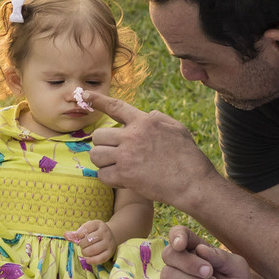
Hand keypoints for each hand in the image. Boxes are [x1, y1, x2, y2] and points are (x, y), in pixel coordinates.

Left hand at [65, 220, 116, 264]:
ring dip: (86, 252)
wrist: (111, 236)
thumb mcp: (86, 229)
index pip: (88, 227)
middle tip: (82, 245)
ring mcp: (109, 242)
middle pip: (89, 239)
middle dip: (82, 244)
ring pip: (94, 249)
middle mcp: (105, 232)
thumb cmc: (94, 232)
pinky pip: (101, 258)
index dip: (79, 233)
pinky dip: (93, 260)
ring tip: (85, 251)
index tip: (78, 236)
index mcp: (98, 224)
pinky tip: (88, 260)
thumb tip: (65, 235)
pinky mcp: (110, 252)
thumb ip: (75, 233)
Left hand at [83, 91, 219, 207]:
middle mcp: (132, 136)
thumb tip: (148, 113)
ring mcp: (127, 156)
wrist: (193, 182)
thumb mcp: (176, 128)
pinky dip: (110, 179)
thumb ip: (158, 118)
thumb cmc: (188, 157)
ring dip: (104, 162)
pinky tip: (124, 180)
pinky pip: (103, 175)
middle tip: (116, 154)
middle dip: (104, 145)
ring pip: (96, 155)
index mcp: (144, 121)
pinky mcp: (125, 175)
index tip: (84, 95)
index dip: (97, 100)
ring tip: (118, 166)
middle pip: (98, 135)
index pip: (115, 106)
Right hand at [160, 225, 252, 278]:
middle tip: (209, 272)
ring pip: (167, 274)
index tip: (181, 245)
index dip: (176, 236)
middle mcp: (181, 262)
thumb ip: (221, 257)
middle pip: (169, 254)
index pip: (178, 234)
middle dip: (188, 263)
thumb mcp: (237, 268)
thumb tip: (200, 250)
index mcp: (196, 248)